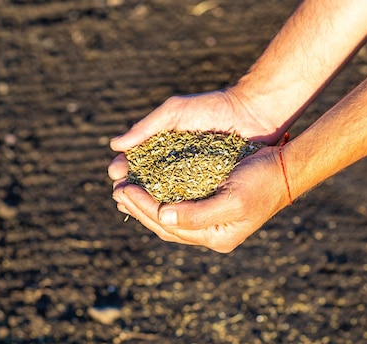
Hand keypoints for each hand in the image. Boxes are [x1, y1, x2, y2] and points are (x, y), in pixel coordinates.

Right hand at [108, 88, 284, 208]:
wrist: (253, 112)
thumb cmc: (213, 107)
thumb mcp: (175, 112)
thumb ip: (146, 127)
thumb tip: (114, 145)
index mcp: (162, 147)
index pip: (136, 163)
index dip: (124, 170)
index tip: (115, 175)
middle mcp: (174, 166)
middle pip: (146, 184)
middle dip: (131, 190)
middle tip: (119, 195)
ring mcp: (192, 180)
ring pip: (165, 197)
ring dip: (148, 204)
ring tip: (133, 206)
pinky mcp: (210, 190)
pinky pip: (189, 203)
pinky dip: (175, 208)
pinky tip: (164, 214)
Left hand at [111, 146, 290, 252]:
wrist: (287, 168)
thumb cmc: (263, 182)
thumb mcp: (233, 200)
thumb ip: (198, 214)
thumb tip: (162, 217)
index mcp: (216, 237)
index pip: (169, 227)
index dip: (143, 208)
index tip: (123, 190)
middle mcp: (211, 233)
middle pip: (165, 225)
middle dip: (138, 208)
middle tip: (116, 191)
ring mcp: (211, 220)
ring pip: (169, 217)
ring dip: (145, 204)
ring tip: (124, 190)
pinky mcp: (210, 204)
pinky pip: (178, 204)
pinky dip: (160, 195)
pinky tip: (147, 185)